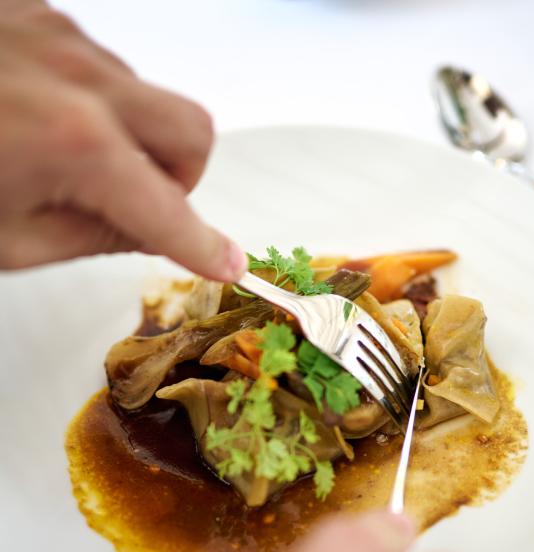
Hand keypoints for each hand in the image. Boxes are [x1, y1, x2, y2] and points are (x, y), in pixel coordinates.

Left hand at [0, 0, 244, 278]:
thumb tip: (147, 228)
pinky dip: (93, 106)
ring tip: (57, 162)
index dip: (203, 246)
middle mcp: (80, 77)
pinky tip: (36, 121)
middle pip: (192, 133)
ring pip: (147, 99)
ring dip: (130, 141)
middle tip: (135, 205)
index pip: (169, 210)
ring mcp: (58, 34)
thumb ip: (92, 236)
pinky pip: (101, 68)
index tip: (227, 262)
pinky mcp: (35, 13)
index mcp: (74, 144)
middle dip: (180, 179)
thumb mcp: (7, 241)